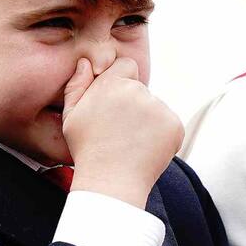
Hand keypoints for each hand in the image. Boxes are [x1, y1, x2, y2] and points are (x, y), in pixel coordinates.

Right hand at [61, 57, 183, 208]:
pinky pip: (169, 124)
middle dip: (133, 104)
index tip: (115, 101)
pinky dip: (161, 135)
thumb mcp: (71, 117)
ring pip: (155, 107)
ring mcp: (159, 108)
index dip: (121, 81)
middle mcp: (137, 91)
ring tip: (131, 144)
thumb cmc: (87, 150)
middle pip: (140, 89)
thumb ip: (77, 85)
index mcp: (112, 84)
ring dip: (147, 121)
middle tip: (120, 131)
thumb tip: (86, 62)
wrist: (111, 183)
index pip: (127, 66)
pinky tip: (145, 150)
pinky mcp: (174, 125)